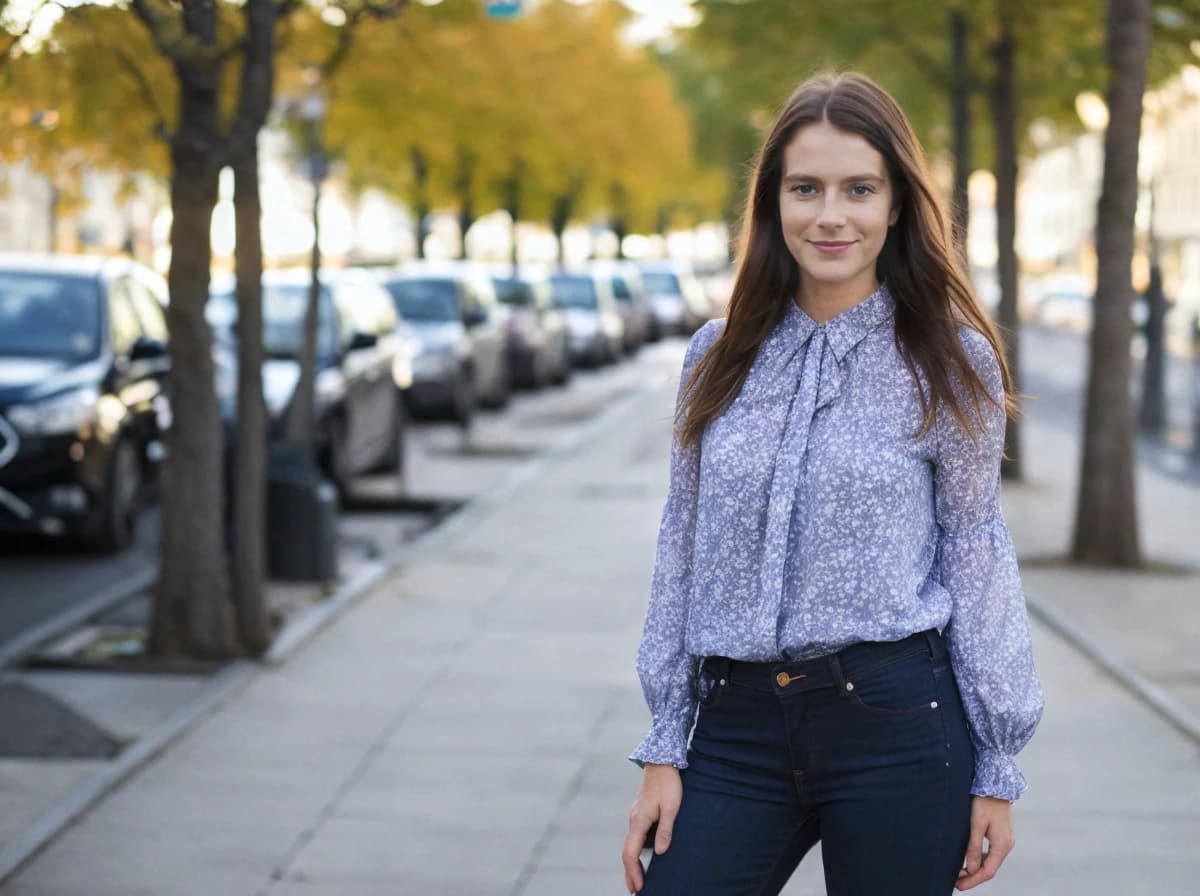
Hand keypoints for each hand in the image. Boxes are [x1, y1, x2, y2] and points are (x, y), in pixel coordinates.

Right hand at [622, 763, 681, 893]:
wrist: (661, 763)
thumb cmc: (668, 784)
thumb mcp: (671, 807)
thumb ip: (665, 829)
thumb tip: (661, 852)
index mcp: (639, 821)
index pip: (630, 852)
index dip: (633, 871)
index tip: (638, 887)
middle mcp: (633, 820)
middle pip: (626, 852)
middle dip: (630, 873)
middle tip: (635, 890)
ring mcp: (635, 817)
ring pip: (629, 845)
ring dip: (631, 864)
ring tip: (637, 880)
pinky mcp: (640, 814)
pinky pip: (634, 838)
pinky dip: (634, 852)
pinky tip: (641, 858)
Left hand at [956, 796, 1014, 889]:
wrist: (996, 785)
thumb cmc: (985, 802)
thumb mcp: (976, 824)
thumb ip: (974, 847)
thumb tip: (972, 869)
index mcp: (1002, 844)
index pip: (988, 871)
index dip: (973, 880)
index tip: (959, 885)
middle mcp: (1007, 845)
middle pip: (990, 869)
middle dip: (973, 877)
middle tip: (956, 883)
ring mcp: (1006, 841)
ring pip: (991, 862)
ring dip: (976, 870)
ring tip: (960, 874)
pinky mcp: (1002, 836)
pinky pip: (992, 854)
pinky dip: (981, 860)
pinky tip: (971, 861)